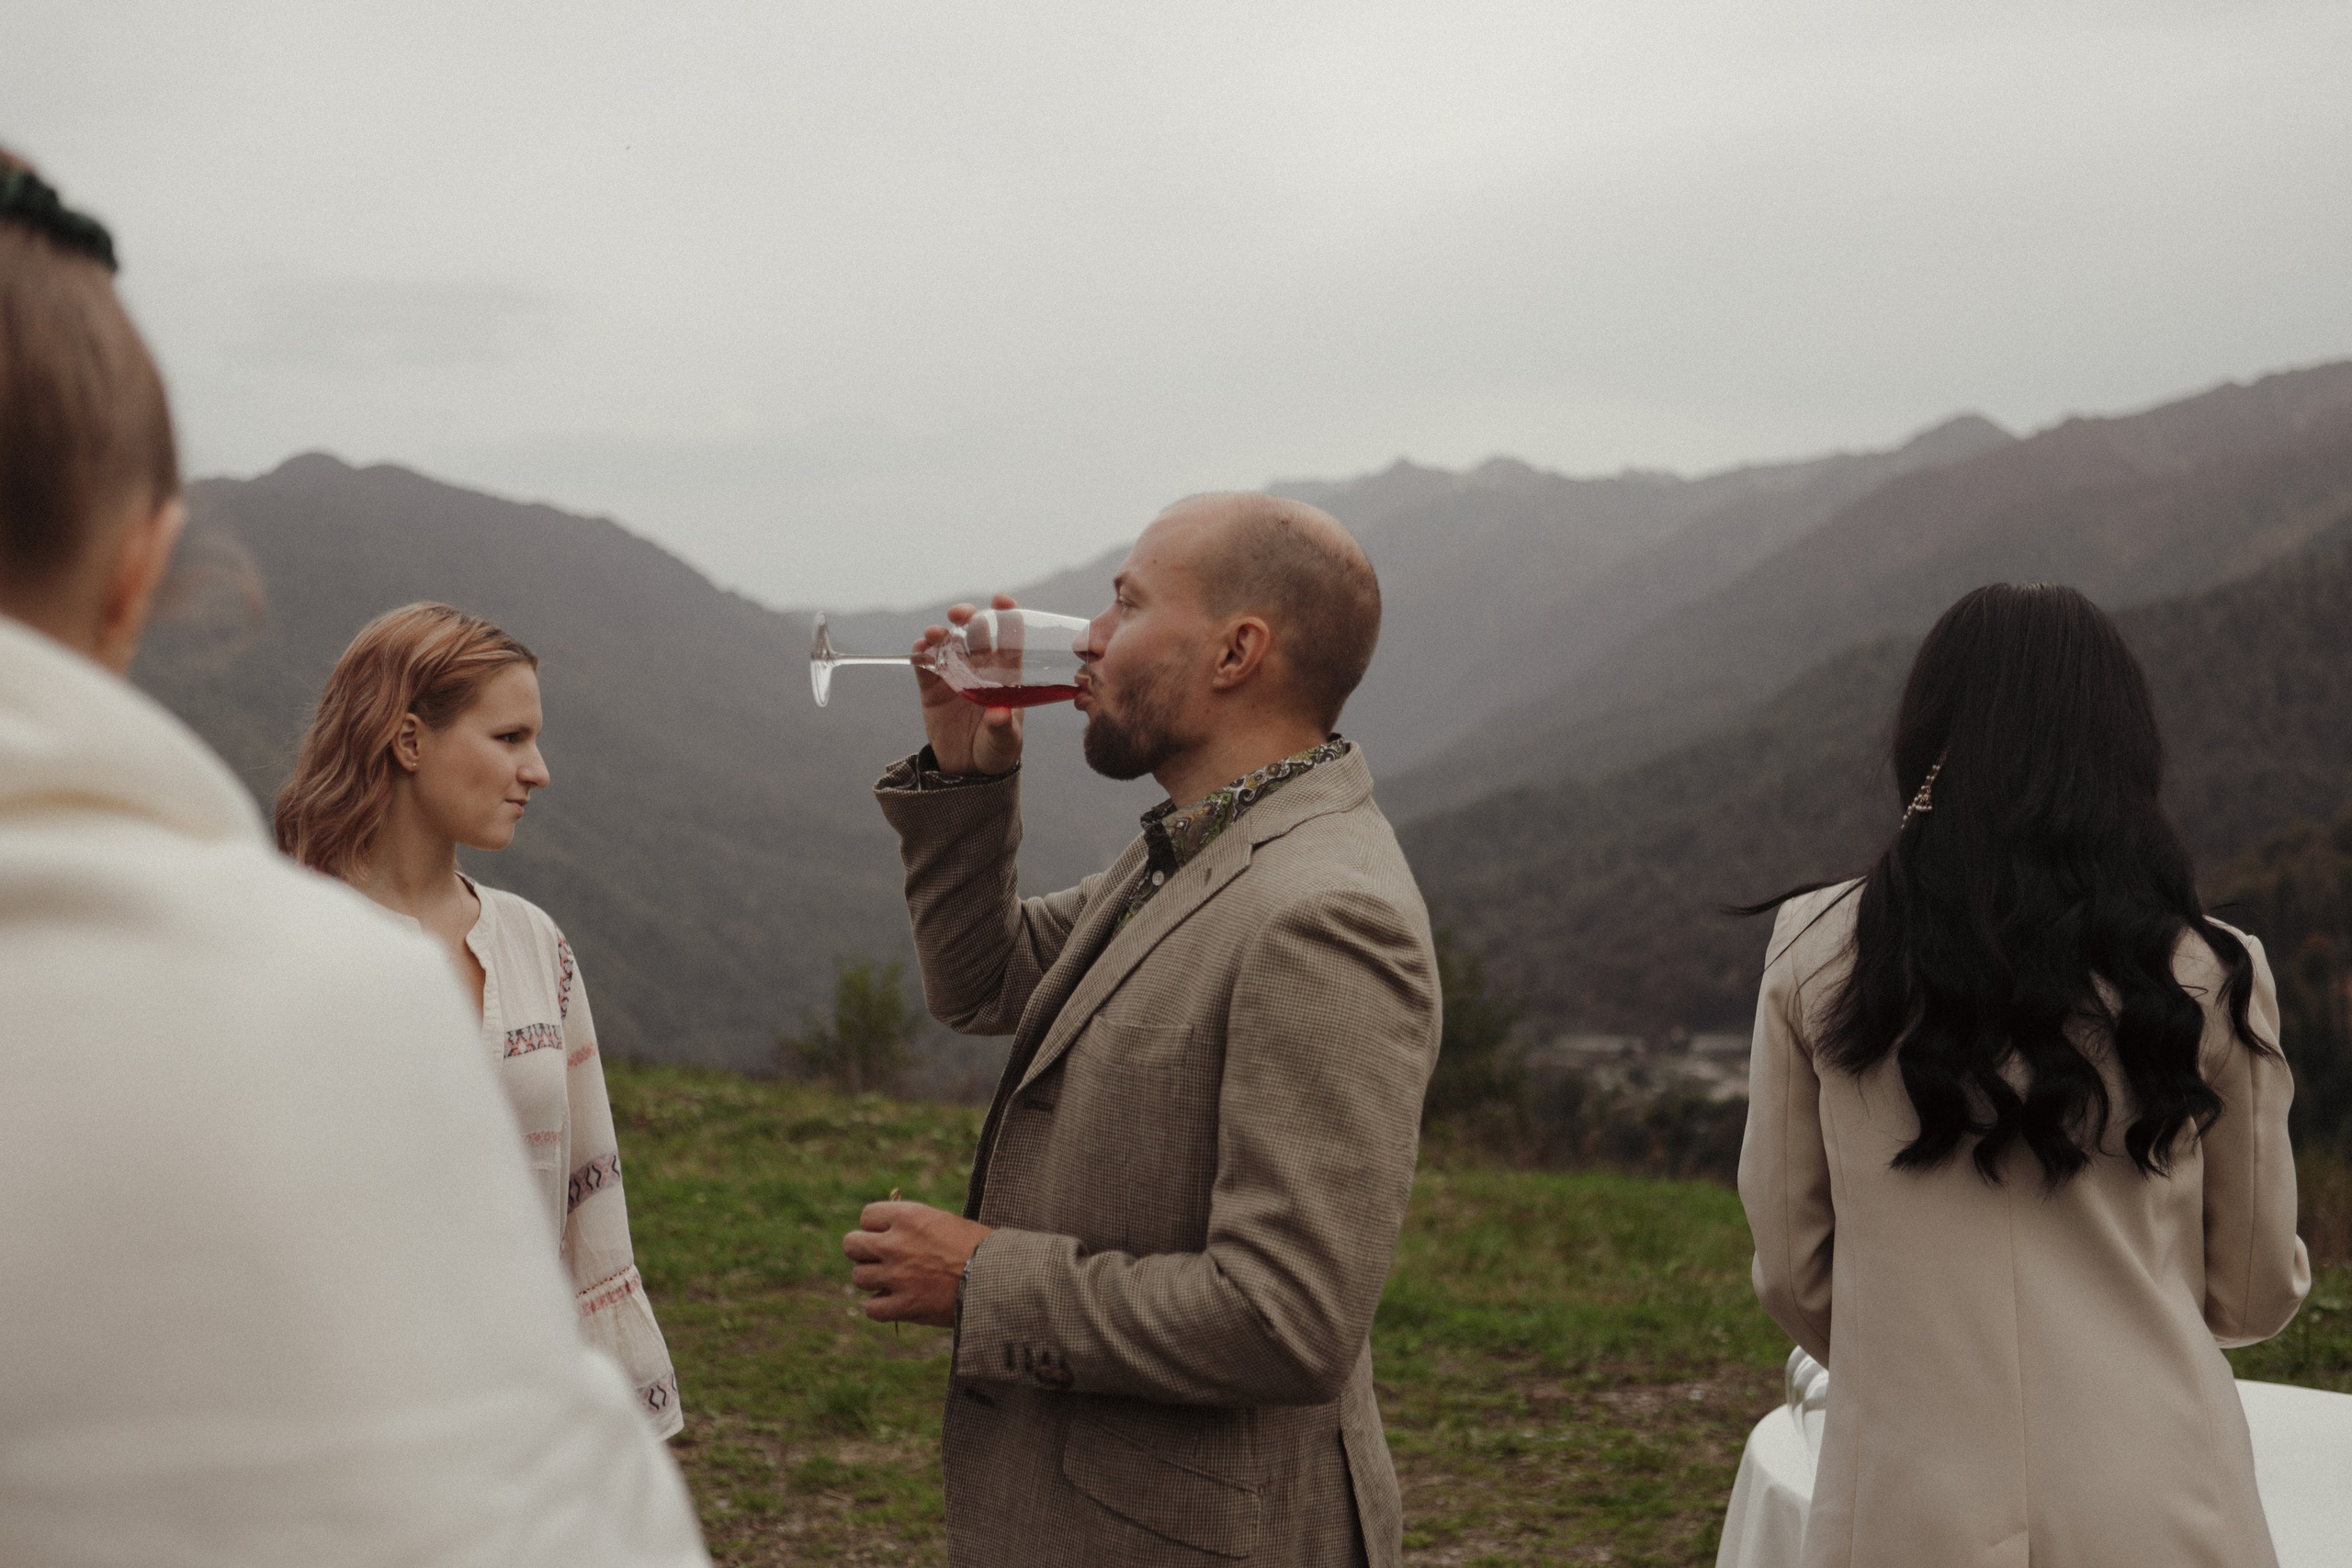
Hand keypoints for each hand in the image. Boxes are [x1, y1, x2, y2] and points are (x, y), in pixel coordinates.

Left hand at [842, 1200, 992, 1326]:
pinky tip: (896, 1304)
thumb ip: (914, 1224)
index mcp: (909, 1216)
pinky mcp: (903, 1306)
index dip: (875, 1226)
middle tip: (882, 1259)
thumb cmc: (980, 1248)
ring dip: (872, 1280)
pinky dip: (880, 1308)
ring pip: (858, 1276)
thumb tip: (889, 1230)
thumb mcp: (945, 1222)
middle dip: (863, 1252)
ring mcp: (896, 1275)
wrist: (1000, 1278)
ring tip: (893, 1282)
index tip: (886, 1235)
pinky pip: (871, 1308)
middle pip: (851, 1244)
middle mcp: (896, 1243)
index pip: (867, 1215)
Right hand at [918, 593, 1025, 776]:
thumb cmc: (996, 751)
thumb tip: (999, 713)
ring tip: (934, 633)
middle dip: (969, 617)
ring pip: (948, 644)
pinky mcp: (932, 686)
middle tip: (960, 613)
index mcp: (1006, 675)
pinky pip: (924, 664)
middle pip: (976, 634)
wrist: (968, 771)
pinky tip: (919, 649)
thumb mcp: (1005, 742)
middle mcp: (981, 669)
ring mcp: (955, 675)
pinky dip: (920, 653)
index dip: (1007, 616)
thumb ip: (1002, 727)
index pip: (1010, 639)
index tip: (1001, 600)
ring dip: (941, 633)